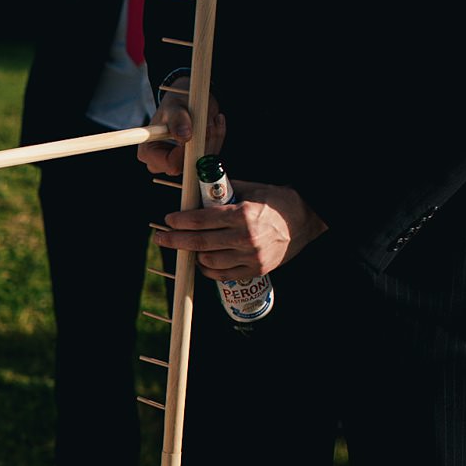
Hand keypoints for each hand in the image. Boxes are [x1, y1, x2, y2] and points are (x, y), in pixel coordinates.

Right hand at [137, 75, 224, 176]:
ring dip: (214, 139)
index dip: (189, 152)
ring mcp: (178, 164)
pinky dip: (216, 140)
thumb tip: (185, 135)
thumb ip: (178, 120)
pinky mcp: (192, 161)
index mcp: (149, 152)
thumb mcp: (174, 107)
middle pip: (189, 166)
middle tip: (211, 123)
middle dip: (205, 144)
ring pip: (204, 162)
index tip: (200, 134)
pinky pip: (211, 158)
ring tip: (213, 119)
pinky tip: (215, 124)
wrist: (184, 104)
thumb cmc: (175, 105)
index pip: (171, 164)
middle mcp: (161, 163)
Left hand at [153, 182, 326, 279]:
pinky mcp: (255, 270)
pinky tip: (202, 261)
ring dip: (192, 254)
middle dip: (174, 240)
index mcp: (242, 214)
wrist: (304, 220)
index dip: (180, 221)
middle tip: (160, 237)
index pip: (201, 220)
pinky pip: (222, 275)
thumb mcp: (251, 189)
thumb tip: (196, 190)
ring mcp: (250, 257)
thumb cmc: (276, 202)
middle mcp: (245, 238)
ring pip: (208, 261)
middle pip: (199, 242)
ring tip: (186, 247)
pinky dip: (207, 269)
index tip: (168, 220)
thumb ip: (223, 191)